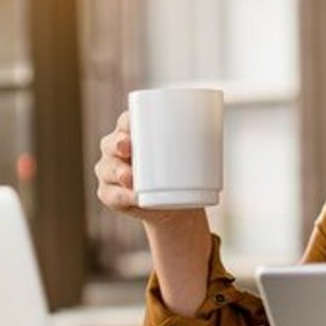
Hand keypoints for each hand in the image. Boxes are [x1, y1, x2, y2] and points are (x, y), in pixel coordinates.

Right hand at [95, 110, 199, 227]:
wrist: (175, 206)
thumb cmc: (180, 172)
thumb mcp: (190, 153)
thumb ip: (198, 137)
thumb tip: (218, 119)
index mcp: (132, 133)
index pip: (125, 122)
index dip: (126, 121)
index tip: (134, 124)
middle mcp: (115, 151)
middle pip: (111, 143)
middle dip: (118, 144)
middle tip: (129, 148)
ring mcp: (110, 173)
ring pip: (107, 169)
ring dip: (118, 172)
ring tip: (130, 178)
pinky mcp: (111, 195)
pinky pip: (111, 196)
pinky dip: (121, 197)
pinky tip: (130, 197)